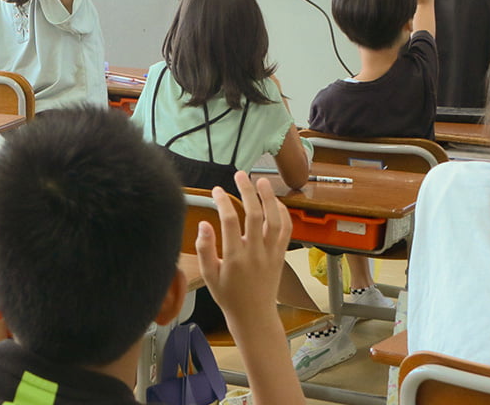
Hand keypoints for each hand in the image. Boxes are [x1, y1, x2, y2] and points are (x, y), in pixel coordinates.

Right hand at [195, 172, 290, 321]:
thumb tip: (203, 224)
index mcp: (235, 258)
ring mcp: (271, 254)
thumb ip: (204, 248)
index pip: (229, 221)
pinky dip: (283, 214)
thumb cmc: (229, 296)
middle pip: (254, 214)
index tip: (216, 190)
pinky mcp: (280, 255)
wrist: (254, 315)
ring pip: (275, 220)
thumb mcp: (209, 275)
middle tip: (240, 175)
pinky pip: (286, 231)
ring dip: (269, 198)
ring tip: (262, 181)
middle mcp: (256, 253)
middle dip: (247, 191)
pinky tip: (275, 202)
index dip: (222, 202)